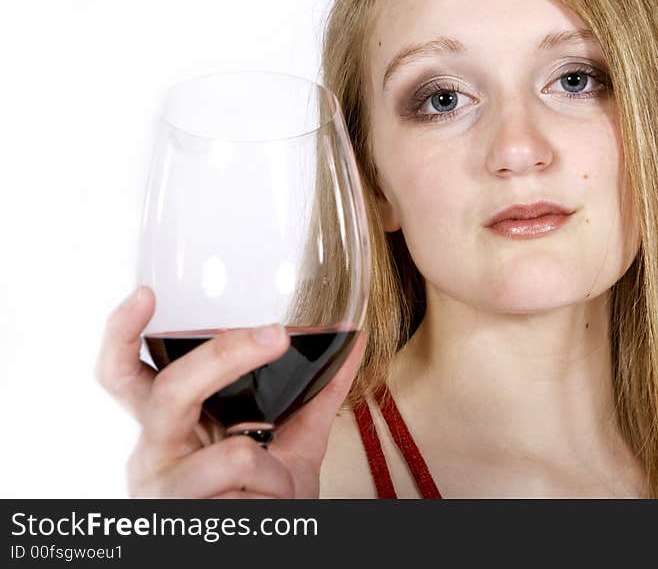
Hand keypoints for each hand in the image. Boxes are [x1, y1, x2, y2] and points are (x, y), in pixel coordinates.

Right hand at [95, 286, 365, 497]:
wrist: (266, 548)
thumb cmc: (264, 496)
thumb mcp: (292, 442)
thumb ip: (317, 393)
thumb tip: (355, 338)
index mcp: (169, 423)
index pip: (123, 374)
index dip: (122, 334)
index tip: (146, 294)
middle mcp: (154, 451)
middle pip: (171, 391)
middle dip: (227, 356)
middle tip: (276, 335)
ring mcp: (162, 490)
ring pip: (235, 457)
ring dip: (277, 475)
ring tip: (277, 492)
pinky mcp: (180, 521)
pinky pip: (250, 496)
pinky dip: (276, 500)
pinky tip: (268, 511)